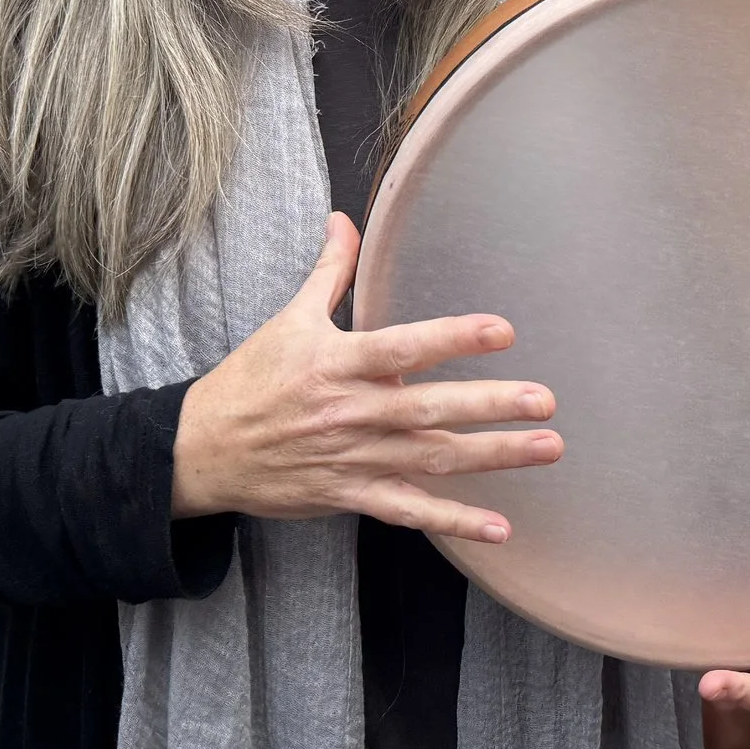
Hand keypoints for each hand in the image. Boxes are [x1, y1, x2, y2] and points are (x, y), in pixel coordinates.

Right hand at [169, 211, 560, 541]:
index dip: (452, 337)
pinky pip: (409, 511)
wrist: (202, 450)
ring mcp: (353, 458)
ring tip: (547, 448)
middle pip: (429, 408)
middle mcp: (350, 412)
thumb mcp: (288, 320)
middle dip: (491, 405)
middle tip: (545, 401)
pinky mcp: (350, 496)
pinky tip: (499, 529)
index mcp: (337, 364)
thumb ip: (328, 272)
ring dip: (492, 456)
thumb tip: (344, 219)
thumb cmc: (251, 380)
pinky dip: (454, 521)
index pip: (401, 347)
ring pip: (432, 459)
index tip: (503, 330)